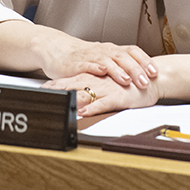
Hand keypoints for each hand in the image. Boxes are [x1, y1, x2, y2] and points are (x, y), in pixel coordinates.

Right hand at [37, 34, 157, 89]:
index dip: (144, 61)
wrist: (57, 49)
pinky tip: (102, 72)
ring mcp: (91, 56)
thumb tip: (142, 75)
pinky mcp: (77, 63)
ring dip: (119, 70)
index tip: (155, 72)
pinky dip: (96, 67)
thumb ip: (120, 66)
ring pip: (108, 61)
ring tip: (127, 80)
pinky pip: (88, 64)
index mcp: (112, 50)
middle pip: (123, 57)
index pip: (133, 51)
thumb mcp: (104, 59)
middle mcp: (104, 51)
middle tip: (145, 81)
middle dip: (135, 69)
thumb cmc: (82, 57)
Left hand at [42, 72, 161, 116]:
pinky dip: (93, 107)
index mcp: (92, 77)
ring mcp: (106, 88)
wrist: (152, 79)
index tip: (37, 91)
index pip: (67, 80)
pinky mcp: (118, 96)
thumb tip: (76, 95)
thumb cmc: (128, 83)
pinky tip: (83, 111)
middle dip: (55, 91)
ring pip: (85, 93)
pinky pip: (103, 102)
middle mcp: (96, 81)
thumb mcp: (106, 84)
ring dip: (70, 99)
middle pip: (71, 86)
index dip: (52, 86)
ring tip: (57, 104)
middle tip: (40, 97)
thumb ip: (91, 88)